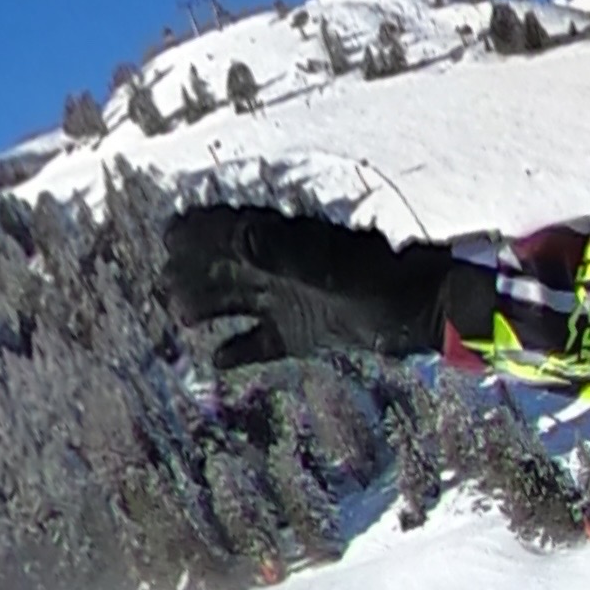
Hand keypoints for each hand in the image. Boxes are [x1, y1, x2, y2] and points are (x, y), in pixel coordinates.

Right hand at [159, 203, 460, 363]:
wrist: (426, 310)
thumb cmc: (380, 278)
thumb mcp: (327, 263)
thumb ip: (280, 250)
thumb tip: (235, 232)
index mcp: (282, 240)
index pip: (225, 227)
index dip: (195, 230)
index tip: (166, 237)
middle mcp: (278, 268)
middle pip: (220, 266)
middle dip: (189, 271)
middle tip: (162, 284)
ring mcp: (287, 302)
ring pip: (232, 302)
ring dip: (206, 308)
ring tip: (182, 318)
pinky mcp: (300, 336)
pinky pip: (259, 344)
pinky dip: (238, 353)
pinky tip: (217, 362)